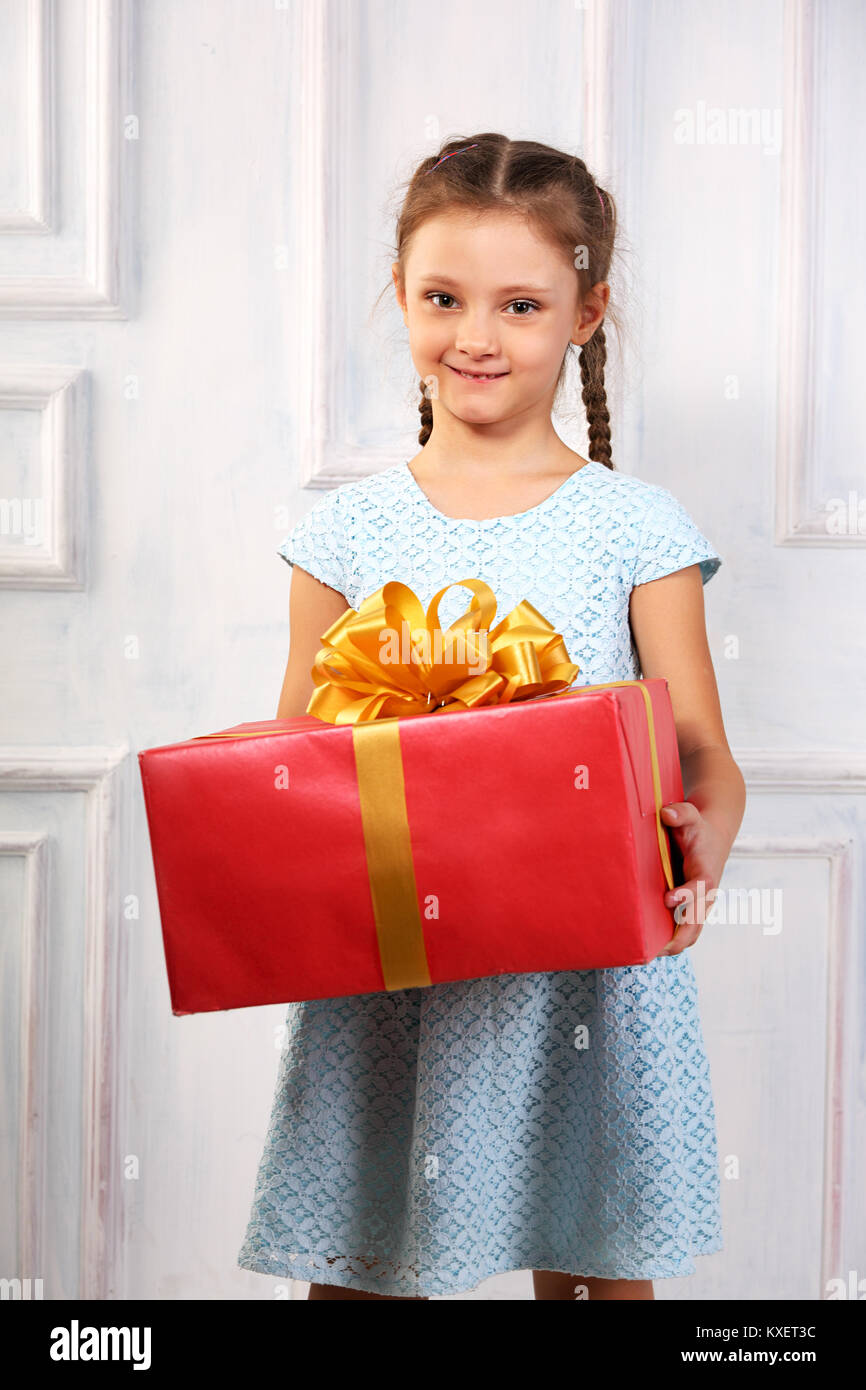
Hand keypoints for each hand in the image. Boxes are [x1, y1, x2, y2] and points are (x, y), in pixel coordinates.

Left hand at [656, 801, 725, 956]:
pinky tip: (649, 946)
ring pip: (691, 933)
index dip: (686, 895)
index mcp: (706, 872)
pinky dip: (671, 941)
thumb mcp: (691, 815)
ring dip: (674, 945)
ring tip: (647, 954)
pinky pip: (684, 931)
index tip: (668, 899)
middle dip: (679, 937)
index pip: (700, 888)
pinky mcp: (691, 908)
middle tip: (655, 948)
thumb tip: (667, 813)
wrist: (711, 837)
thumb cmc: (697, 827)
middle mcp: (705, 894)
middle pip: (697, 923)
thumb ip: (682, 813)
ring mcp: (699, 905)